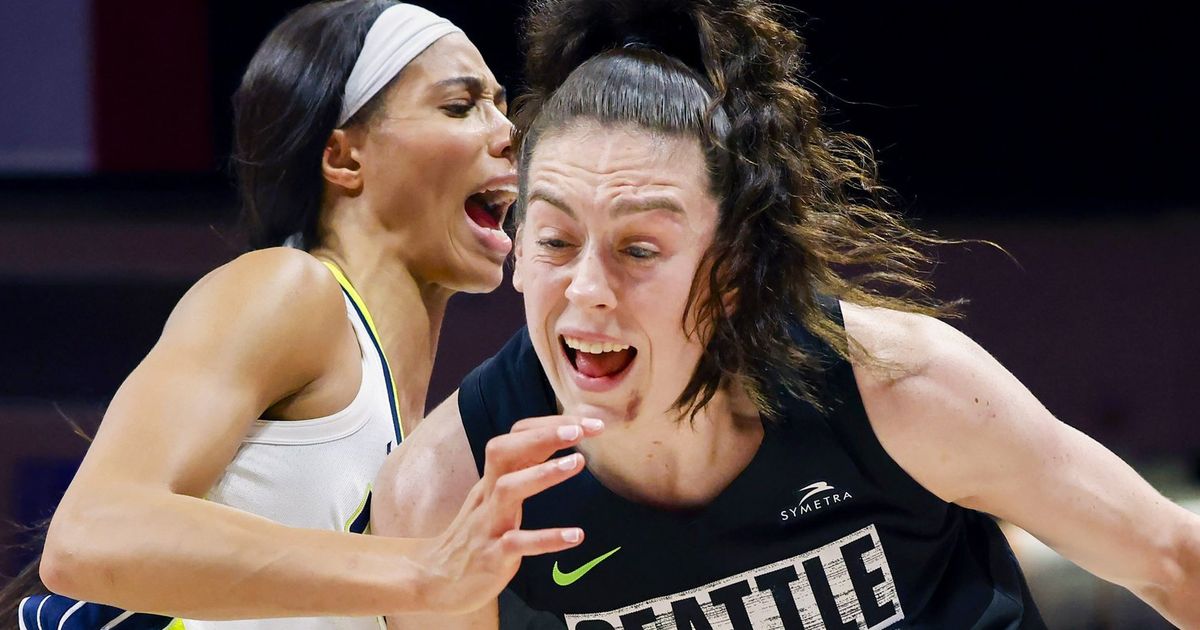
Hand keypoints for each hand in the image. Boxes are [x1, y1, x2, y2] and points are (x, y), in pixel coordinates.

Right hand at [420, 415, 602, 613]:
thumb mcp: (495, 499)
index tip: (588, 422)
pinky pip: (517, 543)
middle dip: (542, 435)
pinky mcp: (492, 556)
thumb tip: (558, 447)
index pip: (516, 437)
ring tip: (578, 462)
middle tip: (581, 429)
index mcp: (492, 478)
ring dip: (543, 473)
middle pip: (504, 451)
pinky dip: (546, 538)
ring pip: (509, 489)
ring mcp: (488, 524)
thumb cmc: (476, 536)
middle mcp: (488, 494)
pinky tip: (576, 536)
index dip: (549, 425)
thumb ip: (521, 473)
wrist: (436, 581)